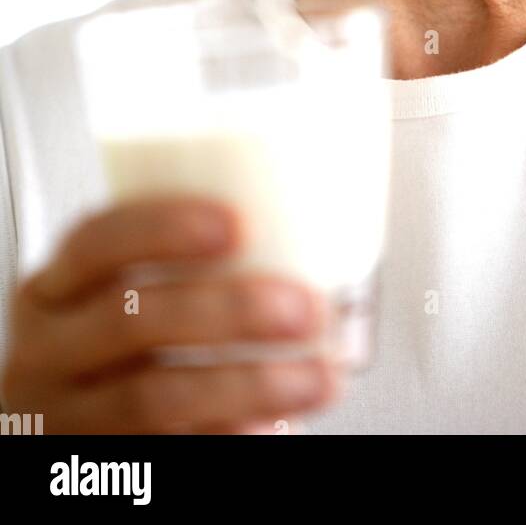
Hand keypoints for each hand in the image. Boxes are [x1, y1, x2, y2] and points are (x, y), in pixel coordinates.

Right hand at [0, 195, 345, 433]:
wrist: (72, 427)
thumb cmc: (118, 342)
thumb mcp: (115, 294)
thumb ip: (182, 261)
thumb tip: (310, 217)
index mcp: (54, 291)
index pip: (96, 243)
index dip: (162, 228)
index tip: (235, 224)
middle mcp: (48, 353)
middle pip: (131, 320)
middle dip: (229, 311)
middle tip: (305, 308)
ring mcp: (69, 418)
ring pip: (154, 399)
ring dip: (249, 385)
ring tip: (318, 377)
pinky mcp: (100, 467)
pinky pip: (169, 453)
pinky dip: (229, 438)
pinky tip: (274, 426)